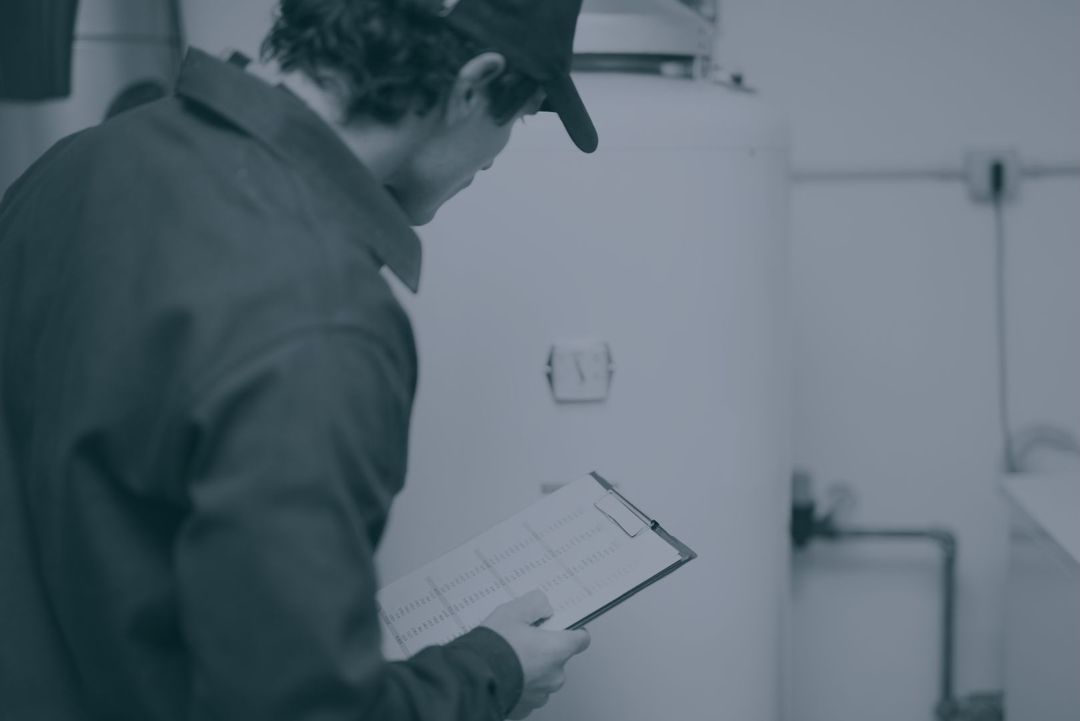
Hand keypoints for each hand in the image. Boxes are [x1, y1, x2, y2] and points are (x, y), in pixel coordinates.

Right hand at [481, 590, 590, 718]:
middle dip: (544, 649)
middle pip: (559, 658)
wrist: (471, 677)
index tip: (562, 627)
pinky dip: (520, 684)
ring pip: (543, 677)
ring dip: (532, 668)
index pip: (581, 639)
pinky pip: (528, 692)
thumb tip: (544, 607)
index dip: (572, 631)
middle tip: (523, 640)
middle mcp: (554, 676)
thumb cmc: (493, 647)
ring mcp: (540, 694)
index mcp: (557, 650)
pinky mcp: (525, 708)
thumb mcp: (513, 611)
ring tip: (510, 658)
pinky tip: (505, 674)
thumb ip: (535, 604)